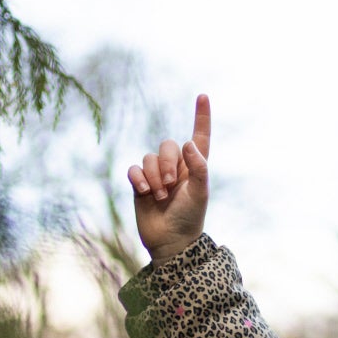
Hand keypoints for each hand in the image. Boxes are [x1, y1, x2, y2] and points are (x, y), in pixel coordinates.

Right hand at [126, 93, 210, 261]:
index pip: (199, 135)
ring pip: (149, 157)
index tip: (203, 95)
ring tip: (160, 195)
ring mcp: (157, 175)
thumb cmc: (190, 218)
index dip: (201, 116)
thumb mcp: (200, 193)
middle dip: (167, 163)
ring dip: (154, 176)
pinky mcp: (140, 184)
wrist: (170, 241)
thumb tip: (188, 142)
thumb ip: (198, 167)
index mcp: (195, 165)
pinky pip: (134, 168)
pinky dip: (138, 178)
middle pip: (167, 145)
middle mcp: (176, 166)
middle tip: (171, 185)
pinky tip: (144, 191)